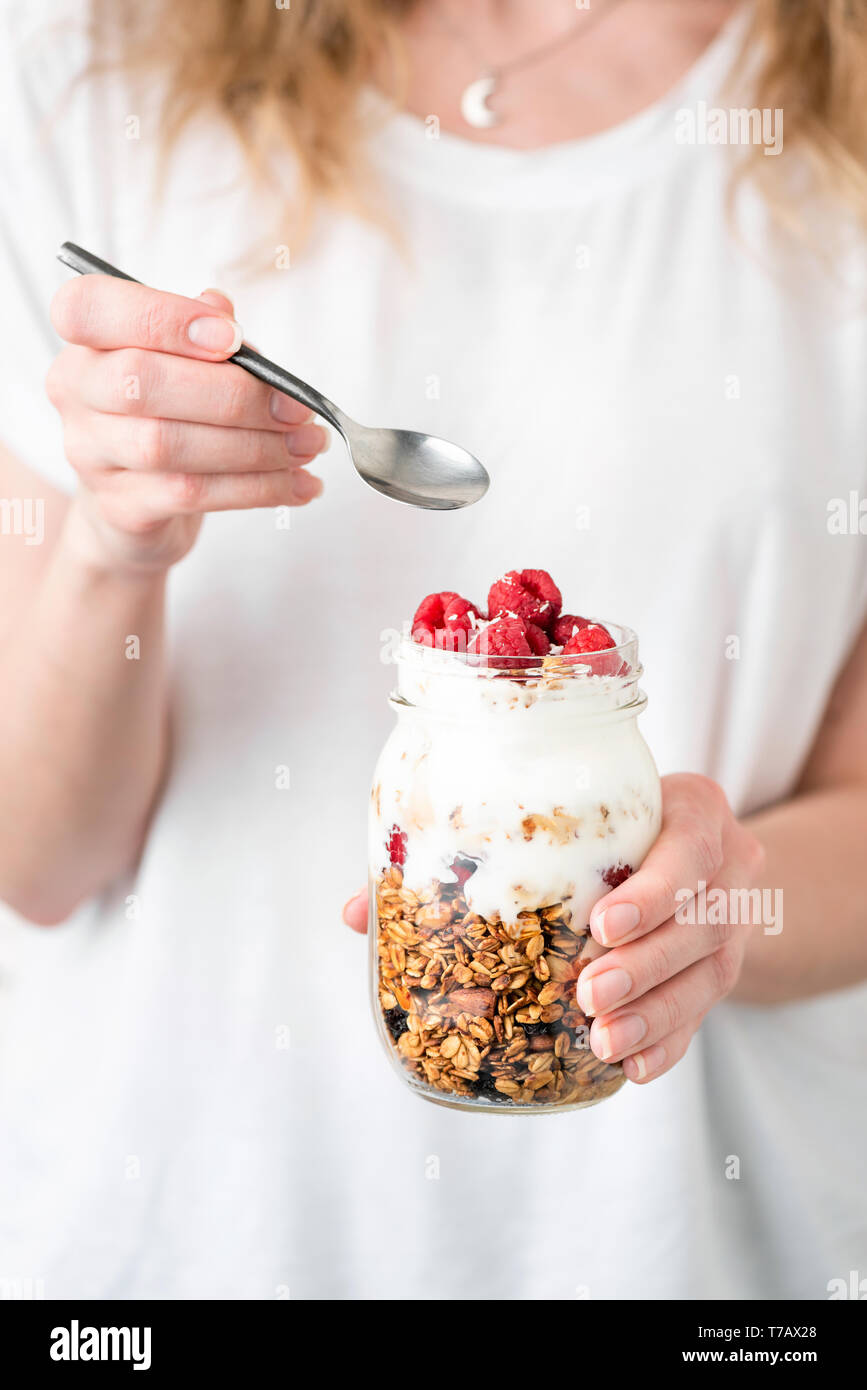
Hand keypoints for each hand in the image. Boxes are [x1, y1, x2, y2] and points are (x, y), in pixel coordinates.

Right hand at [47, 277, 328, 572]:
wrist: (137, 511)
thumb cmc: (167, 419)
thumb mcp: (185, 366)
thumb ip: (204, 334)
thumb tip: (223, 310)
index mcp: (86, 343)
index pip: (91, 308)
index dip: (162, 317)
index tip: (232, 337)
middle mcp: (76, 394)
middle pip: (140, 381)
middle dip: (233, 394)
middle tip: (296, 409)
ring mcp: (91, 455)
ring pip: (169, 444)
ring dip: (254, 446)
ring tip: (306, 447)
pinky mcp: (121, 508)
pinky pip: (191, 494)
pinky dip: (257, 489)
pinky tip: (298, 485)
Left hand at [344, 773, 765, 1083]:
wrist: (701, 853)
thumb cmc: (606, 829)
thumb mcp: (567, 820)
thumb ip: (477, 854)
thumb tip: (363, 911)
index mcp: (691, 811)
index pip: (688, 846)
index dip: (653, 888)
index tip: (602, 924)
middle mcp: (727, 867)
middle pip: (699, 921)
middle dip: (641, 963)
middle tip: (586, 993)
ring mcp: (733, 926)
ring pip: (705, 976)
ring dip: (652, 1013)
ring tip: (600, 1039)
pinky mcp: (725, 973)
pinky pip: (705, 1016)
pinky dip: (668, 1043)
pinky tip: (630, 1068)